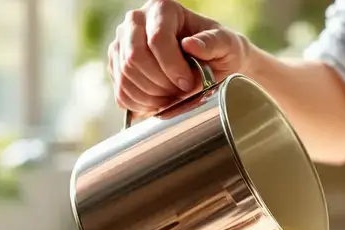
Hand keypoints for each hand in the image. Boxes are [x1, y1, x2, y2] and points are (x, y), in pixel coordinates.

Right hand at [108, 0, 252, 118]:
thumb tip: (190, 45)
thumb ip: (214, 42)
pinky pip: (121, 91)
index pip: (157, 39)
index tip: (188, 84)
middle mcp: (136, 20)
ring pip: (125, 75)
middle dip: (160, 83)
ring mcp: (122, 42)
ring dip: (150, 96)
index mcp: (162, 9)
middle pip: (134, 57)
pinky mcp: (117, 65)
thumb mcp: (227, 44)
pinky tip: (159, 103)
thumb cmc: (221, 51)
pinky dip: (139, 104)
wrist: (212, 65)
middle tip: (180, 93)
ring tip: (173, 98)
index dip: (172, 67)